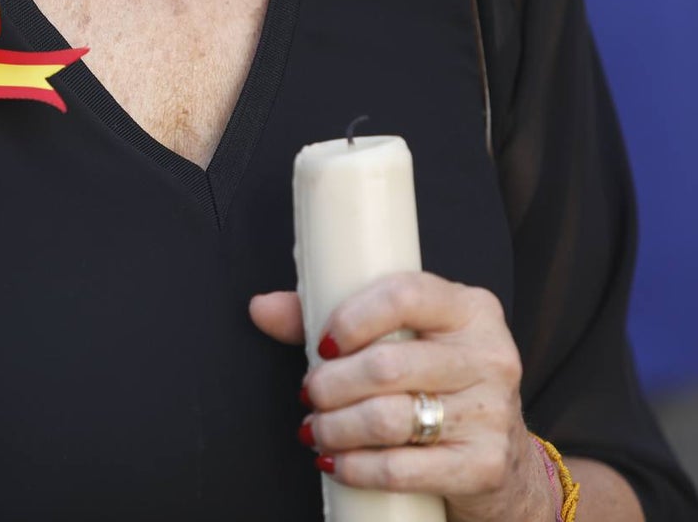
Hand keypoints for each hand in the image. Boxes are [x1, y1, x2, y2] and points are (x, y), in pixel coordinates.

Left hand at [250, 273, 559, 521]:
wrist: (500, 457)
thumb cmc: (436, 384)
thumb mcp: (400, 339)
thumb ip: (333, 319)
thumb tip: (263, 308)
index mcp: (467, 309)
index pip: (404, 295)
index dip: (350, 319)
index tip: (323, 345)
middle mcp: (488, 354)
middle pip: (386, 365)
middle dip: (330, 385)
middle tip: (311, 394)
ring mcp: (491, 411)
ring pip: (388, 418)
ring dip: (335, 428)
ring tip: (317, 429)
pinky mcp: (483, 464)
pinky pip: (401, 468)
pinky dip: (356, 468)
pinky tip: (337, 462)